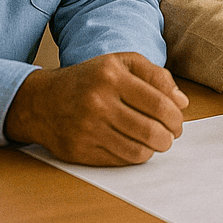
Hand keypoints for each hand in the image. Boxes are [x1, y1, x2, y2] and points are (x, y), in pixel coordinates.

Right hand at [4, 52, 187, 165]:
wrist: (41, 101)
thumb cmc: (91, 79)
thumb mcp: (122, 63)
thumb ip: (156, 76)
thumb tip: (182, 101)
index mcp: (113, 76)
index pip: (159, 103)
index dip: (176, 116)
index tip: (179, 121)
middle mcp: (98, 102)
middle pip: (150, 129)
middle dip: (170, 136)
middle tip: (172, 135)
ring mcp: (87, 129)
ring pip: (137, 149)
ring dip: (155, 148)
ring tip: (158, 142)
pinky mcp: (79, 150)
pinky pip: (120, 160)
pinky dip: (136, 156)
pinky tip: (138, 147)